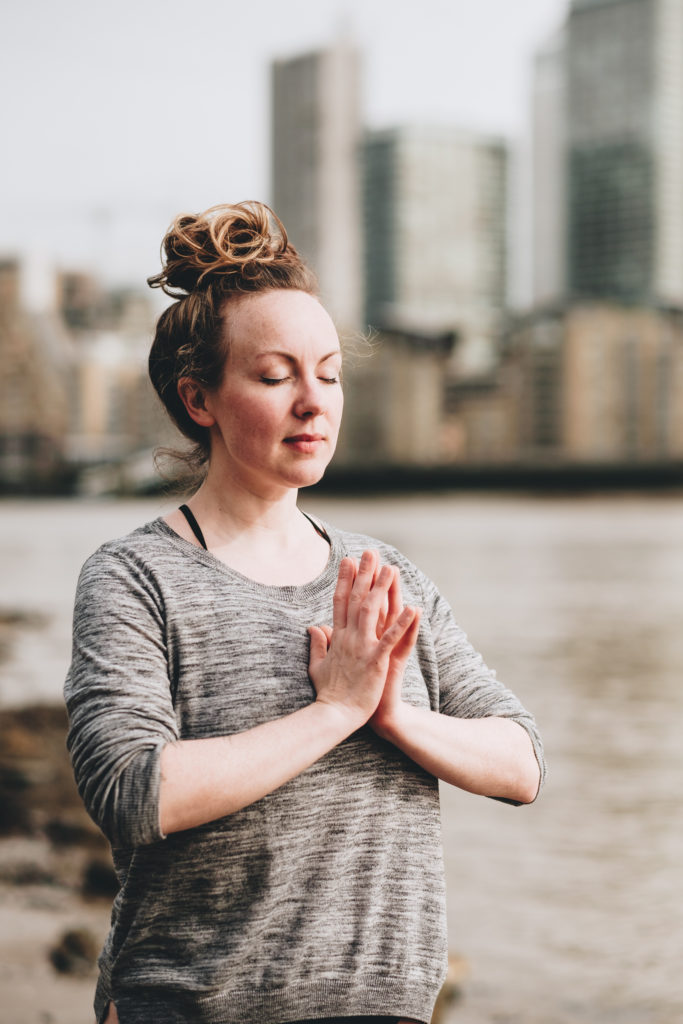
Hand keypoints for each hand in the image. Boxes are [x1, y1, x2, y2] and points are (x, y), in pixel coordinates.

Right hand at [308, 550, 418, 729]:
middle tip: (370, 553)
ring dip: (382, 589)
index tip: (348, 561)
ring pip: (373, 612)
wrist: (334, 716)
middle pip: (357, 599)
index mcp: (338, 638)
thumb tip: (313, 626)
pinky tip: (412, 609)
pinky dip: (401, 624)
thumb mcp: (317, 665)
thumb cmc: (329, 694)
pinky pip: (390, 639)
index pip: (340, 602)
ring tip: (391, 569)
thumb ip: (317, 644)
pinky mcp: (376, 662)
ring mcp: (362, 648)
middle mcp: (349, 638)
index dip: (344, 580)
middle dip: (364, 574)